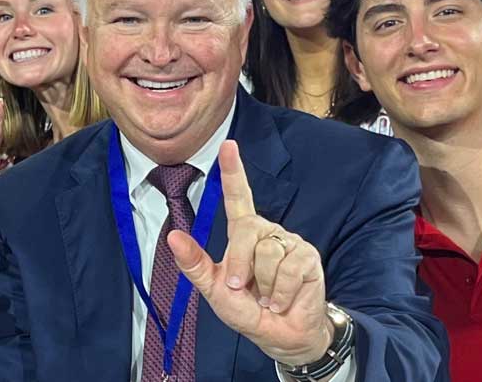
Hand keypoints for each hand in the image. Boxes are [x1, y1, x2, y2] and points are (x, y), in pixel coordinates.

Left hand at [166, 141, 332, 365]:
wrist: (283, 335)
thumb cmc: (249, 310)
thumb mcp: (215, 291)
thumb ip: (195, 265)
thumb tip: (172, 236)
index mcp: (245, 235)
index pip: (239, 197)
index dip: (234, 171)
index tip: (228, 146)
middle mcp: (268, 232)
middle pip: (248, 230)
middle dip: (239, 263)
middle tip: (240, 288)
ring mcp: (290, 243)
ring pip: (268, 253)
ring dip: (263, 285)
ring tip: (268, 297)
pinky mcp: (308, 258)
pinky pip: (289, 269)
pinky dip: (280, 293)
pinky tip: (282, 300)